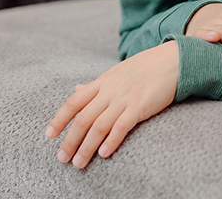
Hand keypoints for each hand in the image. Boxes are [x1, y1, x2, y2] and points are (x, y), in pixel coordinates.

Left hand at [45, 40, 178, 168]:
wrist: (172, 60)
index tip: (49, 136)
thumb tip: (76, 90)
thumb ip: (95, 85)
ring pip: (99, 126)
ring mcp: (125, 98)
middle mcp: (110, 91)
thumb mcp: (115, 72)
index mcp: (102, 82)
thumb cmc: (144, 68)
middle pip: (83, 118)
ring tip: (79, 163)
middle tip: (62, 158)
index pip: (74, 102)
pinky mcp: (141, 106)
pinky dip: (111, 141)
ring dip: (86, 147)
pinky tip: (104, 154)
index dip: (59, 119)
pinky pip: (122, 126)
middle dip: (70, 141)